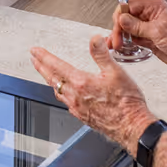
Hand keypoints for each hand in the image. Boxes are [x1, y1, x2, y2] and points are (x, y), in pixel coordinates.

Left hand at [31, 41, 155, 152]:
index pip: (56, 66)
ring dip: (50, 80)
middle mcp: (75, 97)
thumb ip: (102, 54)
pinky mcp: (82, 116)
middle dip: (41, 67)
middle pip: (52, 79)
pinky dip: (61, 93)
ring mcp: (77, 108)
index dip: (44, 57)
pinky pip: (66, 102)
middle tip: (34, 59)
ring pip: (57, 91)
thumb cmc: (127, 103)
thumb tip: (94, 39)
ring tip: (47, 73)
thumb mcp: (116, 72)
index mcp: (81, 83)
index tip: (35, 51)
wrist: (132, 127)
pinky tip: (65, 93)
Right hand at [113, 0, 166, 76]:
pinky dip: (128, 43)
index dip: (120, 16)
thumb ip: (138, 26)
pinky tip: (122, 47)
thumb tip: (122, 19)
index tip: (117, 28)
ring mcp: (151, 30)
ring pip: (129, 29)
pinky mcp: (151, 41)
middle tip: (116, 41)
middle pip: (127, 18)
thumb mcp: (159, 32)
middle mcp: (152, 17)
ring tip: (115, 45)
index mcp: (155, 8)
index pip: (130, 6)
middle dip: (119, 28)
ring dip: (121, 36)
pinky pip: (135, 40)